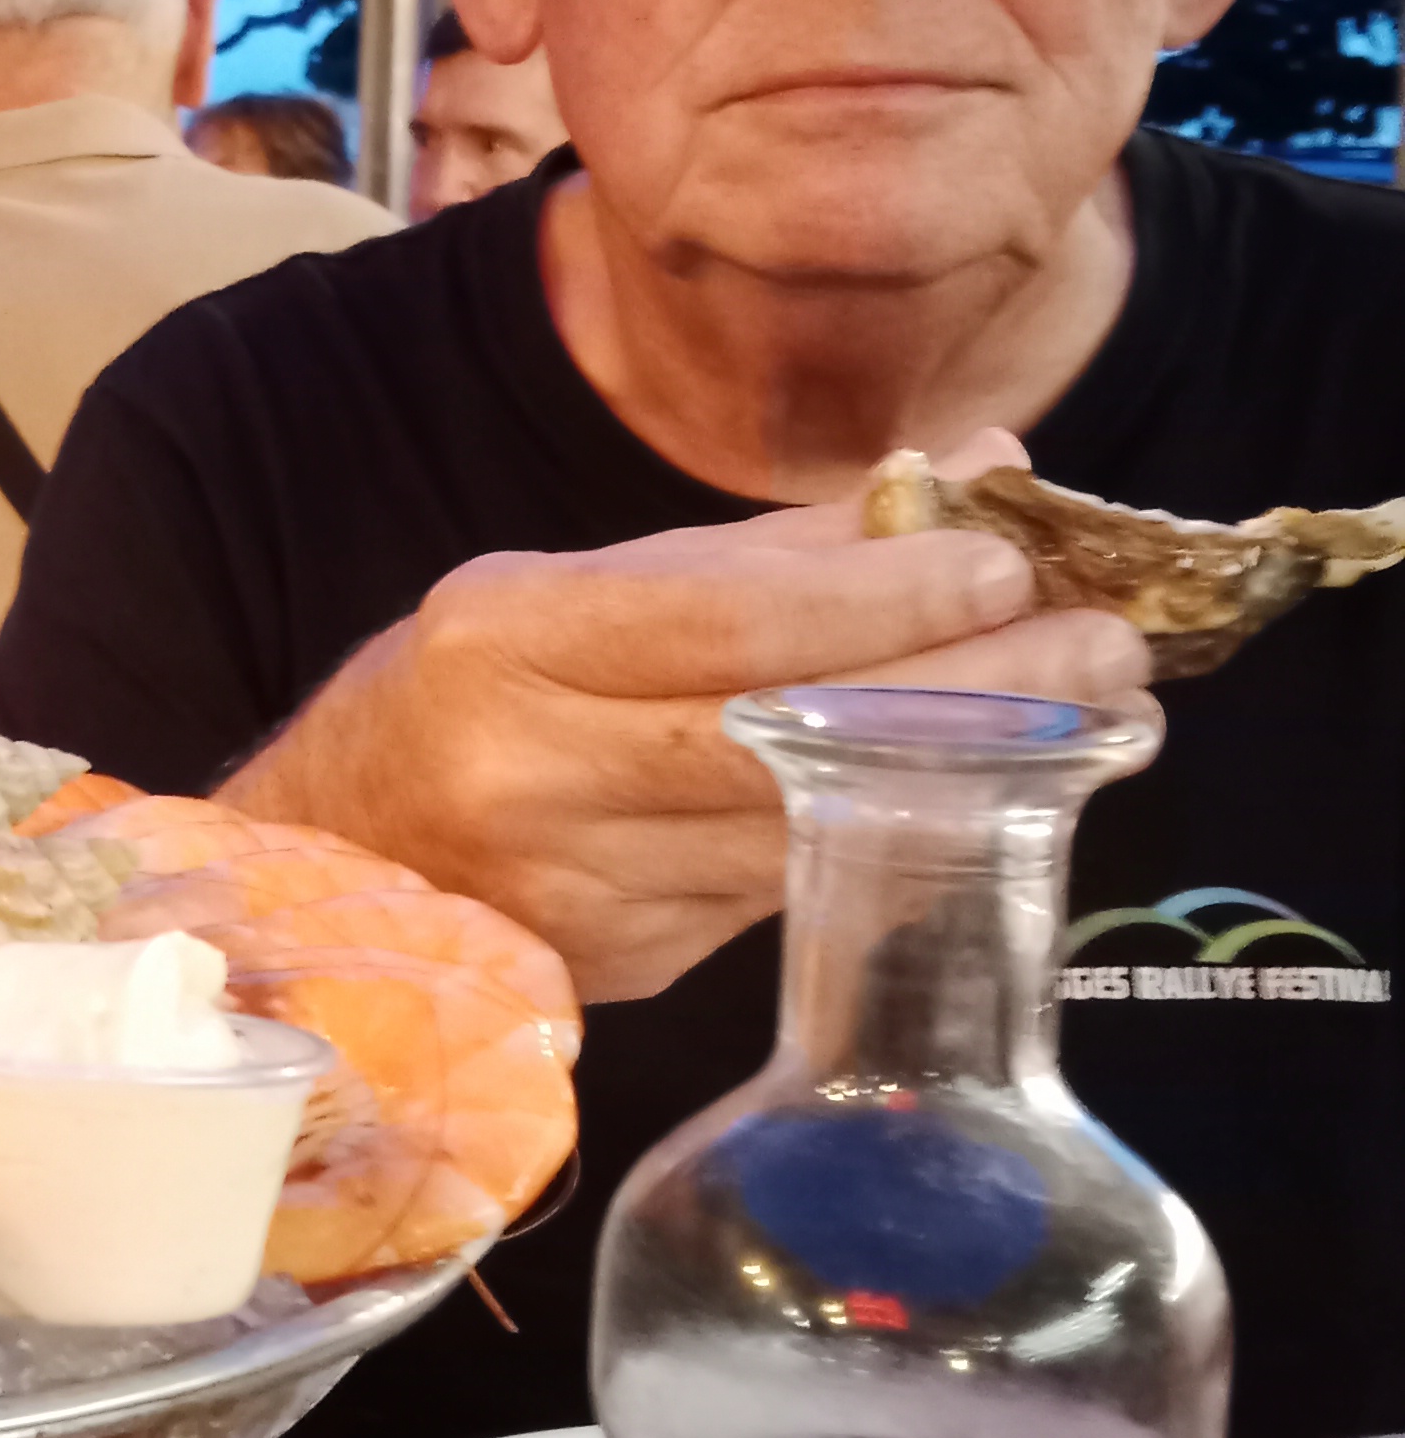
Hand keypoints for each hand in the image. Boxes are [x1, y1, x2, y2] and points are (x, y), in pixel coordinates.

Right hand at [220, 436, 1154, 1001]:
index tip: (1004, 566)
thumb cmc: (463, 696)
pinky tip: (986, 798)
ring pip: (805, 828)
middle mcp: (536, 770)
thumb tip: (970, 471)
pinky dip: (890, 836)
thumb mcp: (574, 589)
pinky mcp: (626, 966)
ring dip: (965, 774)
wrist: (332, 860)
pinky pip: (784, 891)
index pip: (720, 620)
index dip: (873, 598)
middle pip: (787, 737)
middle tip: (1104, 653)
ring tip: (1092, 717)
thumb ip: (772, 545)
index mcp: (509, 643)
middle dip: (967, 695)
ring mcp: (580, 886)